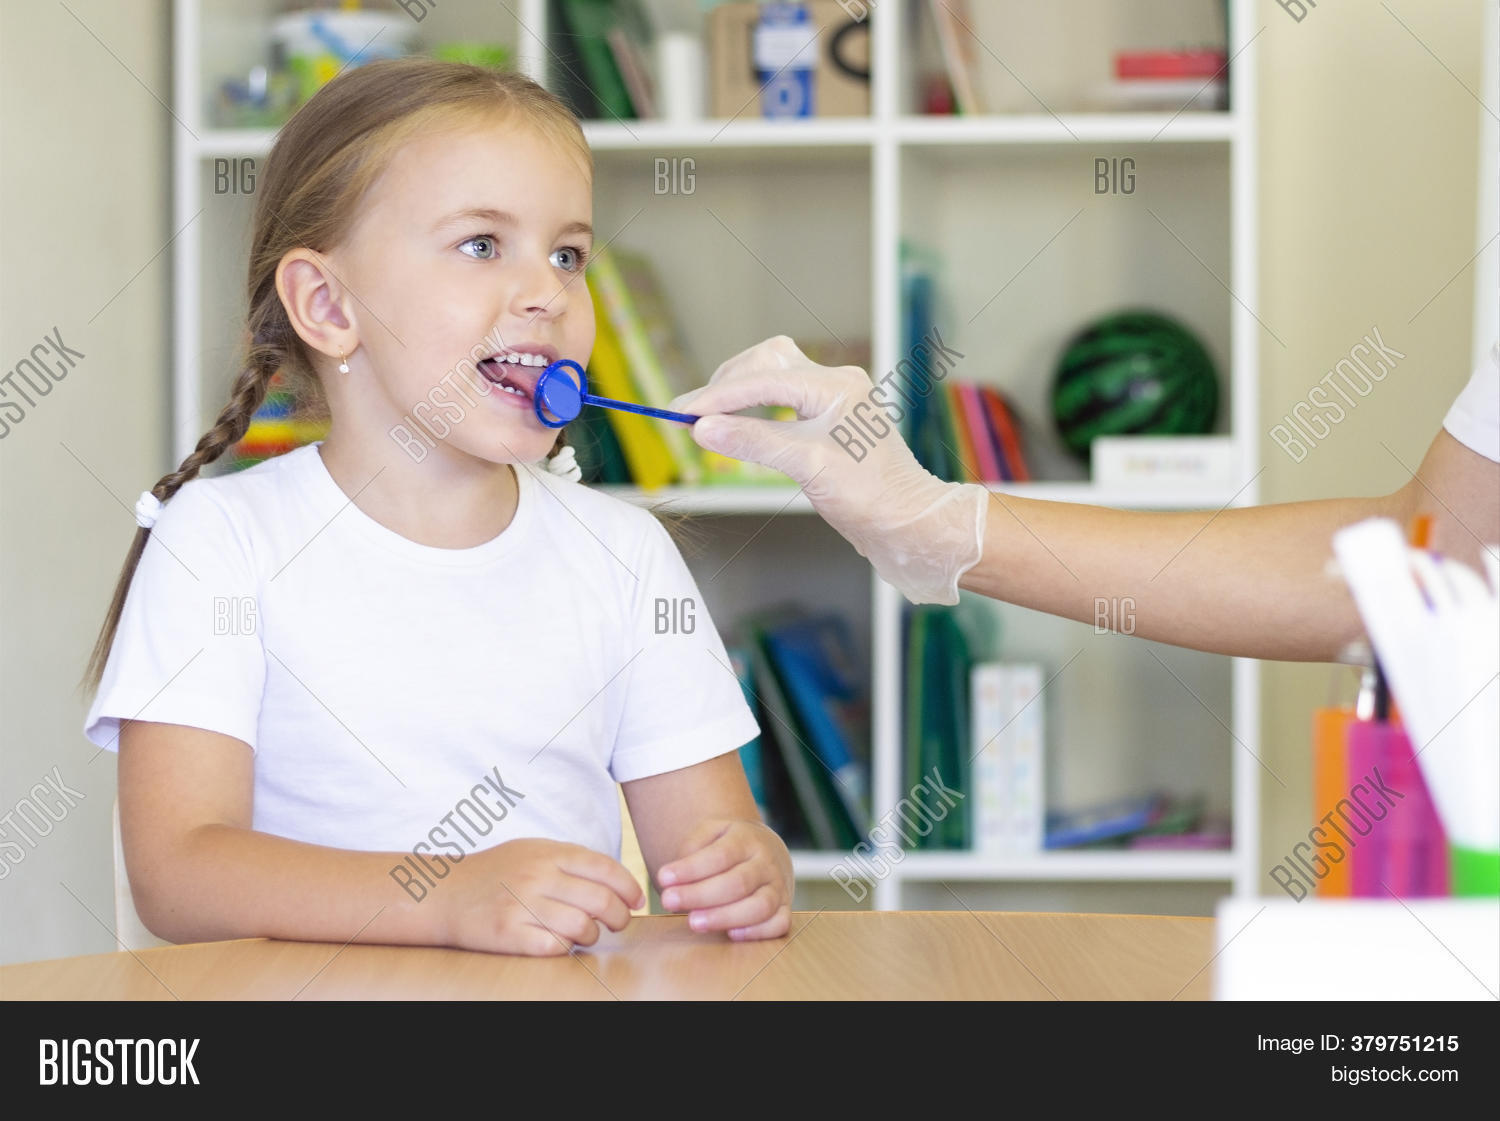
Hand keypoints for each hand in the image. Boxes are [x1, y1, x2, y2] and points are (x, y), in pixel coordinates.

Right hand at [437, 838, 645, 955]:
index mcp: (548, 853)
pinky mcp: (509, 934)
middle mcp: (538, 876)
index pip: (606, 868)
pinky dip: (566, 948)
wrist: (443, 893)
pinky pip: (555, 947)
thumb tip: (616, 879)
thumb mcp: (532, 850)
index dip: (629, 887)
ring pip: (583, 926)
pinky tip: (561, 942)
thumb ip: (571, 860)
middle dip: (620, 916)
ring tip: (587, 932)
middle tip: (619, 922)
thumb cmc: (495, 872)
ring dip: (593, 934)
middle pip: (601, 900)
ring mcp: (522, 905)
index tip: (636, 900)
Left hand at [656, 818, 792, 940]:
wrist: (764, 849)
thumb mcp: (710, 833)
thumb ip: (691, 849)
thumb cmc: (728, 845)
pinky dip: (757, 932)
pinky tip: (731, 933)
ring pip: (760, 906)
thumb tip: (674, 877)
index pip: (720, 855)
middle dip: (700, 895)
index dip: (691, 869)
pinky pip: (778, 924)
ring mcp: (778, 887)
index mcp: (747, 839)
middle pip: (738, 882)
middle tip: (669, 901)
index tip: (663, 878)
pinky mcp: (783, 910)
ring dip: (725, 917)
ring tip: (693, 923)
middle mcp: (766, 863)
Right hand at [670, 336, 987, 604]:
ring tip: (707, 418)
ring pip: (773, 374)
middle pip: (766, 362)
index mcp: (836, 386)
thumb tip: (702, 428)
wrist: (908, 523)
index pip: (762, 380)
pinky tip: (738, 424)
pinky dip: (754, 407)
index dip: (717, 397)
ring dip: (739, 392)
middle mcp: (836, 382)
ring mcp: (835, 398)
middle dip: (725, 385)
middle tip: (688, 414)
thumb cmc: (869, 497)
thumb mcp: (806, 467)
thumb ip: (753, 442)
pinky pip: (783, 396)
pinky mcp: (831, 416)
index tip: (680, 412)